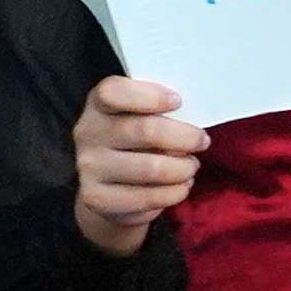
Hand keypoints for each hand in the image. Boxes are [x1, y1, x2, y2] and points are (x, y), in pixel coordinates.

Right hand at [70, 73, 207, 254]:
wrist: (107, 186)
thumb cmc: (136, 142)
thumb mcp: (142, 116)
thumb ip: (160, 110)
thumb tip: (195, 116)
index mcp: (98, 105)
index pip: (113, 92)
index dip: (150, 96)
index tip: (178, 101)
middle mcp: (87, 133)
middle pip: (145, 131)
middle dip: (185, 137)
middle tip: (202, 141)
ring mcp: (89, 167)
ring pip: (152, 168)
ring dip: (183, 168)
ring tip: (191, 166)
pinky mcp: (96, 198)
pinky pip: (148, 197)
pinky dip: (175, 192)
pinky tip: (180, 186)